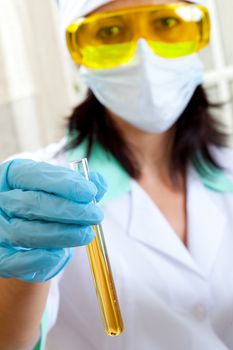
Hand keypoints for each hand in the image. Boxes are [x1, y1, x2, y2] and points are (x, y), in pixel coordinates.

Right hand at [0, 159, 106, 281]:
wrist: (32, 236)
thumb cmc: (48, 206)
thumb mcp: (63, 190)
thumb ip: (81, 185)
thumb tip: (99, 182)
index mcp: (13, 175)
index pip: (34, 175)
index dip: (63, 184)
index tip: (89, 192)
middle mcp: (0, 199)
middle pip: (31, 204)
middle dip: (68, 211)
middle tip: (95, 215)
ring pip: (25, 232)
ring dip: (61, 235)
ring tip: (86, 234)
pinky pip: (14, 261)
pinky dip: (39, 259)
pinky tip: (61, 255)